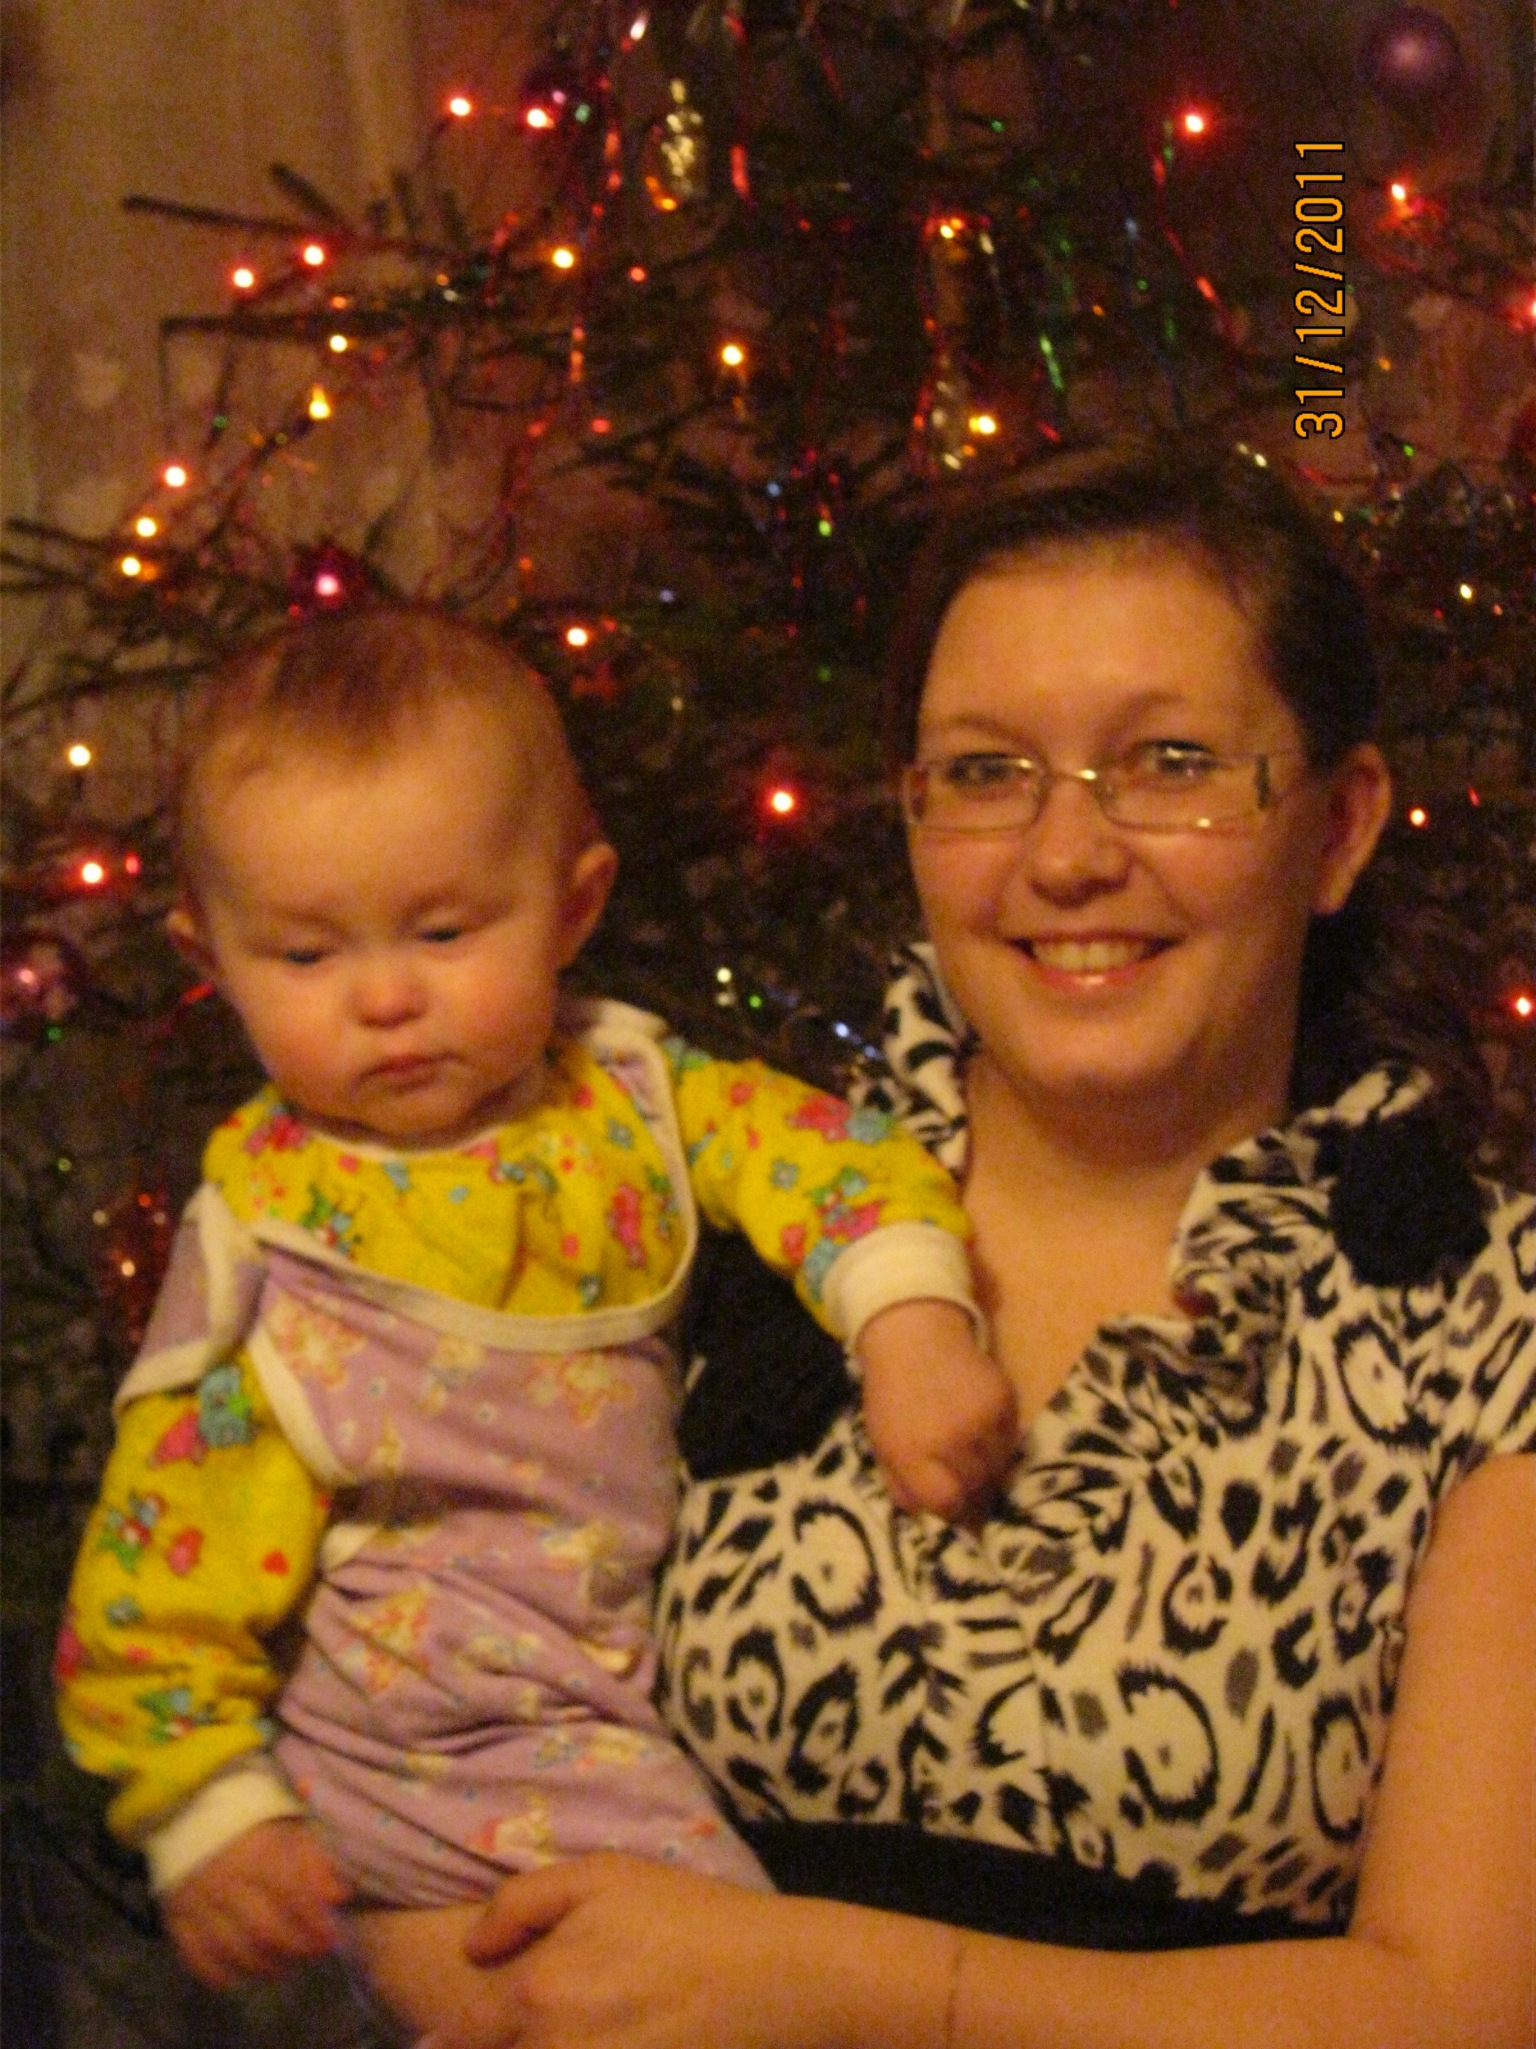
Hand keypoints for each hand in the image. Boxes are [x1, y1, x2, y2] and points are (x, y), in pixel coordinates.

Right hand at [159, 1817, 349, 1989]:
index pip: (291, 1893)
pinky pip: (199, 1959)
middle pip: (264, 1930)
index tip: (332, 1935)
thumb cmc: (250, 1820)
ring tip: (288, 1965)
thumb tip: (339, 1895)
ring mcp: (197, 1903)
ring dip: (266, 1966)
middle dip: (296, 1947)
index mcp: (256, 1851)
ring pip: (234, 1950)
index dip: (314, 1919)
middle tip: (315, 1952)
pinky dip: (224, 1974)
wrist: (188, 1810)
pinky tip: (247, 1972)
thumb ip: (313, 1857)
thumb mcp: (286, 1824)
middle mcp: (225, 1879)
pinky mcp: (175, 1919)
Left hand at [420, 1852, 942, 2048]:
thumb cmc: (683, 1914)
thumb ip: (521, 1903)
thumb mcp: (601, 1874)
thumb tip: (470, 1948)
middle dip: (474, 2043)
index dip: (436, 2043)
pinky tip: (581, 2039)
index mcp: (534, 1994)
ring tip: (548, 2029)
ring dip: (529, 2048)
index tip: (422, 2041)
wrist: (770, 1976)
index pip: (459, 2037)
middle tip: (450, 2037)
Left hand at [857, 1300, 1017, 1524]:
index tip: (950, 1503)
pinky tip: (983, 1430)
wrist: (913, 1336)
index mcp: (911, 1452)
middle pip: (976, 1487)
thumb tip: (927, 1518)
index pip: (946, 1503)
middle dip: (970, 1489)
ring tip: (972, 1453)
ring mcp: (981, 1419)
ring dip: (988, 1468)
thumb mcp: (882, 1443)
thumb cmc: (892, 1395)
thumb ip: (901, 1485)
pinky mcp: (1004, 1400)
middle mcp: (949, 1440)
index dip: (950, 1510)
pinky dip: (1000, 1442)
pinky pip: (1011, 1440)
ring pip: (999, 1467)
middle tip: (962, 1477)